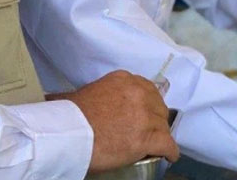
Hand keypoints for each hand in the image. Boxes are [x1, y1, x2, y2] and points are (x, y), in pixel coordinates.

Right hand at [55, 70, 179, 172]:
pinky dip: (169, 151)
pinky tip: (169, 156)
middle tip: (148, 131)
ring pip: (163, 126)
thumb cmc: (67, 116)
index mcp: (124, 80)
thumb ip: (94, 93)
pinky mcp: (147, 137)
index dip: (147, 105)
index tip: (144, 114)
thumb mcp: (82, 94)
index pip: (146, 90)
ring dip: (160, 136)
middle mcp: (139, 93)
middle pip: (157, 107)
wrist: (67, 135)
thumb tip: (68, 98)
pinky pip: (167, 144)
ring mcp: (145, 115)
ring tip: (157, 145)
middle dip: (155, 119)